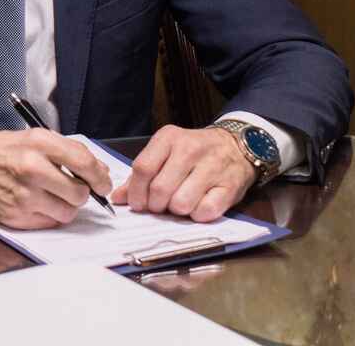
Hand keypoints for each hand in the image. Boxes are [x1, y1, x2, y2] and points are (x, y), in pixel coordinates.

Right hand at [0, 126, 111, 229]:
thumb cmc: (1, 150)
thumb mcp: (32, 138)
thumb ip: (66, 151)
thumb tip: (98, 172)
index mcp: (38, 143)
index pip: (83, 162)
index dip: (100, 176)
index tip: (103, 182)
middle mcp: (31, 168)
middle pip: (79, 192)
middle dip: (82, 193)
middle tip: (74, 188)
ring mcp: (23, 195)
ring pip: (67, 212)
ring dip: (66, 206)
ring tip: (53, 195)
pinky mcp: (17, 216)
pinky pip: (49, 222)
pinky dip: (49, 214)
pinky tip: (38, 202)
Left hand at [112, 124, 254, 221]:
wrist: (236, 146)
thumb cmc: (194, 152)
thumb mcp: (166, 153)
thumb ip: (142, 174)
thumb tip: (118, 198)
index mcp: (169, 138)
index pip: (142, 168)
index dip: (136, 192)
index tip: (137, 204)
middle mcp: (190, 149)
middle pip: (160, 189)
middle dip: (155, 205)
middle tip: (160, 206)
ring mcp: (212, 167)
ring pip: (181, 203)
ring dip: (177, 211)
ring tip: (180, 202)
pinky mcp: (230, 186)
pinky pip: (205, 212)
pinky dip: (198, 215)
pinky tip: (198, 205)